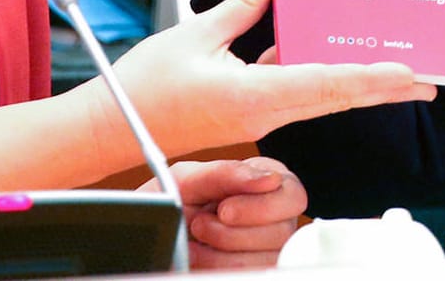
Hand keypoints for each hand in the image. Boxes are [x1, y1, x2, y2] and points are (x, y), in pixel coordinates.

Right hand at [115, 0, 435, 157]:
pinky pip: (294, 90)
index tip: (408, 75)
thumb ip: (242, 2)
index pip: (326, 86)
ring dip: (357, 82)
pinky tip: (337, 52)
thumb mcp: (198, 33)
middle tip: (430, 79)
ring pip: (320, 95)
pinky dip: (321, 73)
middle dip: (384, 87)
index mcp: (255, 97)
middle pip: (336, 97)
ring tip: (397, 66)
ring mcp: (259, 114)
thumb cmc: (146, 88)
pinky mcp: (250, 109)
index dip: (370, 79)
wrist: (109, 131)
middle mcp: (266, 111)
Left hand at [143, 157, 305, 268]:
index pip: (294, 197)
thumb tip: (270, 180)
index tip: (225, 209)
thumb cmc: (173, 198)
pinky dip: (218, 267)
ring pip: (266, 259)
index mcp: (268, 185)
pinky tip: (200, 255)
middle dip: (232, 233)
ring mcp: (265, 249)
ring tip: (196, 238)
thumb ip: (227, 173)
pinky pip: (248, 274)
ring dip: (222, 252)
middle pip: (281, 233)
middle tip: (201, 224)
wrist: (151, 228)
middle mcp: (274, 218)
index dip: (262, 207)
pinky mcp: (251, 268)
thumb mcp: (189, 178)